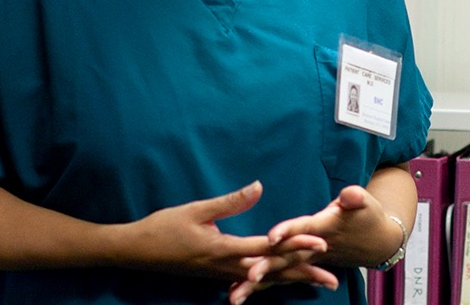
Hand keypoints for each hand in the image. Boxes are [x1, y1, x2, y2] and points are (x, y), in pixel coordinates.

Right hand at [120, 181, 329, 284]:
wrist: (136, 251)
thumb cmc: (163, 228)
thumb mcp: (196, 210)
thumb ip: (229, 201)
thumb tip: (258, 186)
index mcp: (223, 250)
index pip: (267, 248)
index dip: (295, 245)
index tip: (320, 243)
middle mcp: (227, 268)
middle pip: (273, 272)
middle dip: (304, 273)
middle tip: (334, 278)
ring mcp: (222, 275)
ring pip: (265, 279)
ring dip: (293, 280)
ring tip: (319, 283)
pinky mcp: (218, 276)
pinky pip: (252, 281)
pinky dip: (272, 281)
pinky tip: (284, 282)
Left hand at [229, 184, 398, 301]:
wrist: (378, 243)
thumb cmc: (368, 217)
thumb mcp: (366, 203)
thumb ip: (355, 198)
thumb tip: (349, 195)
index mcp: (325, 228)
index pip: (304, 230)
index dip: (289, 232)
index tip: (271, 237)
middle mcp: (314, 249)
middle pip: (287, 259)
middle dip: (267, 268)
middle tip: (247, 276)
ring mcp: (308, 259)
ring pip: (280, 273)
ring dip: (259, 285)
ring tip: (234, 297)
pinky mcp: (303, 264)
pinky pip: (281, 276)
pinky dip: (263, 285)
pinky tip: (241, 290)